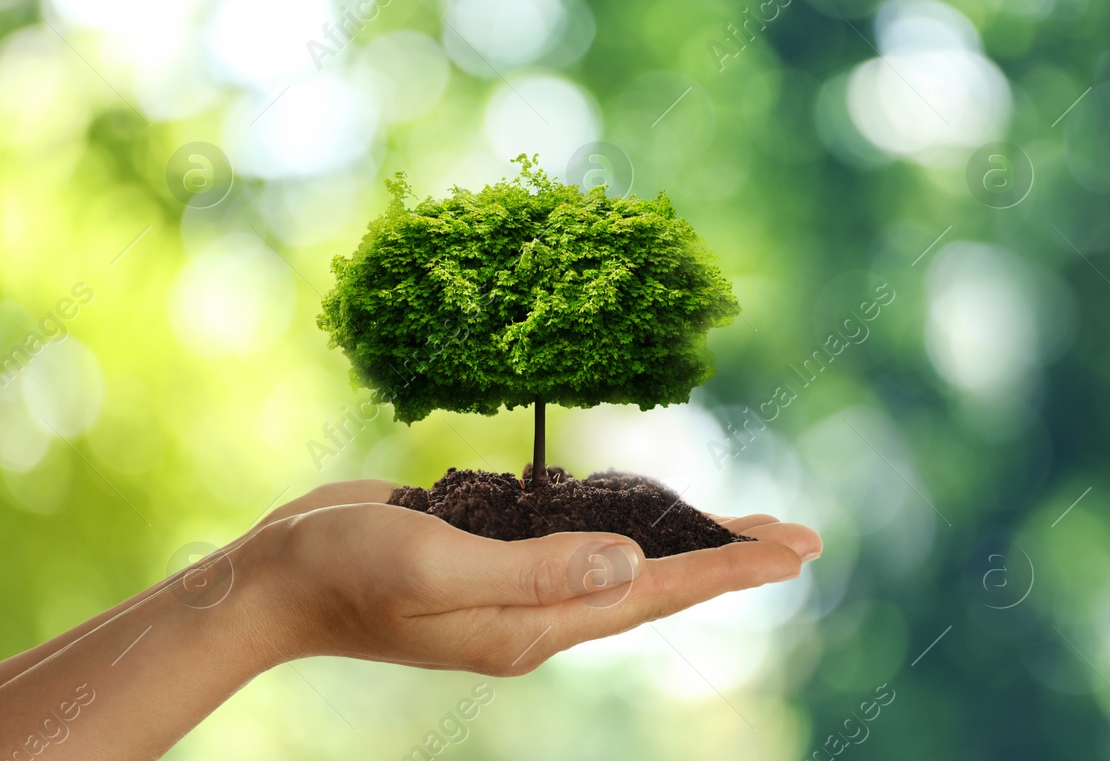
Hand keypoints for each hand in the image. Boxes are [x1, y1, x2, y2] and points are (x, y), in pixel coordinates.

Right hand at [246, 481, 822, 675]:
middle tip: (801, 537)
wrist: (276, 581)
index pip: (655, 593)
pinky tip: (650, 517)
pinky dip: (628, 527)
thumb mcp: (438, 564)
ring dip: (686, 542)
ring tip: (743, 525)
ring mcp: (518, 589)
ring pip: (625, 564)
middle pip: (656, 583)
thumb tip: (632, 563)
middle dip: (729, 558)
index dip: (728, 568)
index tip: (794, 551)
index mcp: (535, 625)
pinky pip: (579, 544)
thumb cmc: (345, 571)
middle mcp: (539, 613)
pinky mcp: (495, 559)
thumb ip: (536, 569)